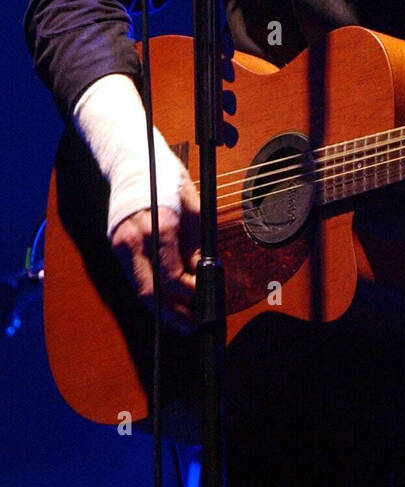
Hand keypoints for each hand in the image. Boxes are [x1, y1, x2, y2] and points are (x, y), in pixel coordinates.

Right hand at [110, 178, 200, 332]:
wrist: (134, 163)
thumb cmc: (168, 181)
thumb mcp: (194, 207)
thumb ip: (198, 244)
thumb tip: (204, 274)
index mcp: (160, 227)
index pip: (172, 277)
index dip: (191, 294)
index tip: (206, 300)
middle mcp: (136, 240)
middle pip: (150, 292)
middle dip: (173, 314)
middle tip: (194, 324)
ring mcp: (122, 245)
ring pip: (140, 290)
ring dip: (161, 310)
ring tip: (183, 321)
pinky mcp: (116, 248)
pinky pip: (135, 279)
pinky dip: (151, 293)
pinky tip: (167, 303)